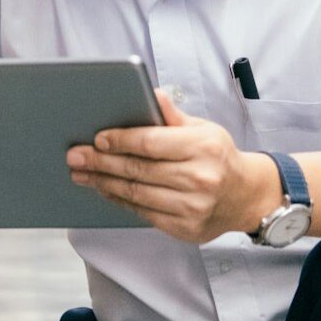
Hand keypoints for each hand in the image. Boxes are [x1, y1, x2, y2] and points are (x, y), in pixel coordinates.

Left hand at [66, 91, 280, 243]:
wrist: (245, 196)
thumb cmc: (217, 155)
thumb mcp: (203, 129)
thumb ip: (173, 115)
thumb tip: (151, 92)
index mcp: (203, 147)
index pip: (151, 143)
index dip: (120, 140)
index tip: (96, 138)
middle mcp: (200, 178)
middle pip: (139, 170)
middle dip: (101, 163)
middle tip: (75, 157)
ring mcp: (193, 207)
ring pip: (137, 194)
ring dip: (103, 184)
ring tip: (82, 174)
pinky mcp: (185, 229)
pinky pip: (143, 213)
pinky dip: (120, 201)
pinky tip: (105, 190)